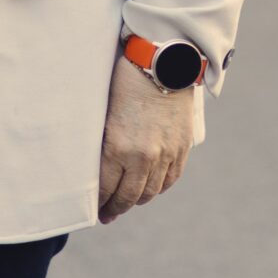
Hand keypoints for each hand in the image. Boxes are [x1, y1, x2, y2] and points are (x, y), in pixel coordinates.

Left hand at [97, 53, 196, 224]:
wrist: (163, 63)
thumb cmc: (125, 82)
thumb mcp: (104, 114)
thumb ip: (104, 144)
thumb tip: (99, 168)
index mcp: (118, 148)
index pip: (106, 189)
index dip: (100, 203)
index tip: (95, 210)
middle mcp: (143, 157)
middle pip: (128, 197)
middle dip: (116, 208)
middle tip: (108, 214)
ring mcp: (165, 154)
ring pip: (151, 192)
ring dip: (137, 200)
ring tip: (128, 201)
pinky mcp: (182, 147)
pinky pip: (170, 179)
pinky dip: (159, 187)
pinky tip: (150, 188)